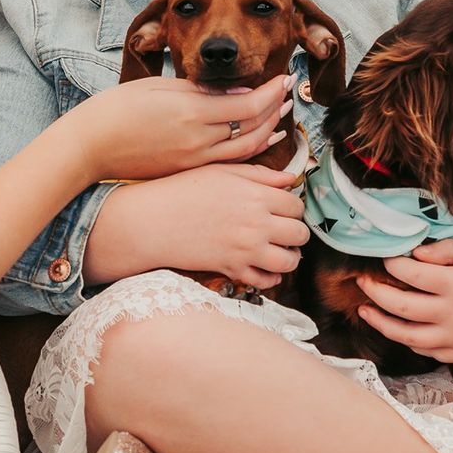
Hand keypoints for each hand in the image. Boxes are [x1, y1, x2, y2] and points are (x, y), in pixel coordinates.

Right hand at [67, 74, 292, 182]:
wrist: (89, 147)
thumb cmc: (117, 110)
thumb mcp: (158, 88)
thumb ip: (200, 90)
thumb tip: (238, 93)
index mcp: (191, 112)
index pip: (248, 104)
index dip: (272, 91)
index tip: (286, 77)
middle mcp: (198, 140)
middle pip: (254, 127)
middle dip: (276, 108)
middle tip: (289, 91)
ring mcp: (193, 160)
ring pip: (246, 149)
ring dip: (269, 131)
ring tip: (282, 114)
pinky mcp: (187, 171)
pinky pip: (229, 162)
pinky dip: (250, 150)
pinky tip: (260, 140)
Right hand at [86, 163, 308, 289]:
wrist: (154, 220)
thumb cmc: (184, 190)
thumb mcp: (223, 171)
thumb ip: (260, 174)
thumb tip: (291, 179)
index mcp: (256, 196)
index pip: (296, 206)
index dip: (293, 208)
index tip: (284, 209)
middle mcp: (257, 224)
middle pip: (299, 234)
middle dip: (297, 232)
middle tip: (285, 230)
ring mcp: (246, 250)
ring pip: (289, 261)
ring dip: (290, 256)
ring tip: (280, 250)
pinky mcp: (232, 269)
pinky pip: (266, 281)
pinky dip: (271, 277)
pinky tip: (265, 267)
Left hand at [354, 241, 452, 361]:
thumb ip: (445, 251)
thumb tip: (413, 255)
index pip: (411, 275)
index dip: (391, 266)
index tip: (383, 259)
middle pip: (402, 309)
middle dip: (376, 294)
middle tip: (362, 283)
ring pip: (410, 338)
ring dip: (383, 325)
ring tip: (366, 312)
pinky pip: (430, 353)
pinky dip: (411, 341)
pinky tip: (401, 328)